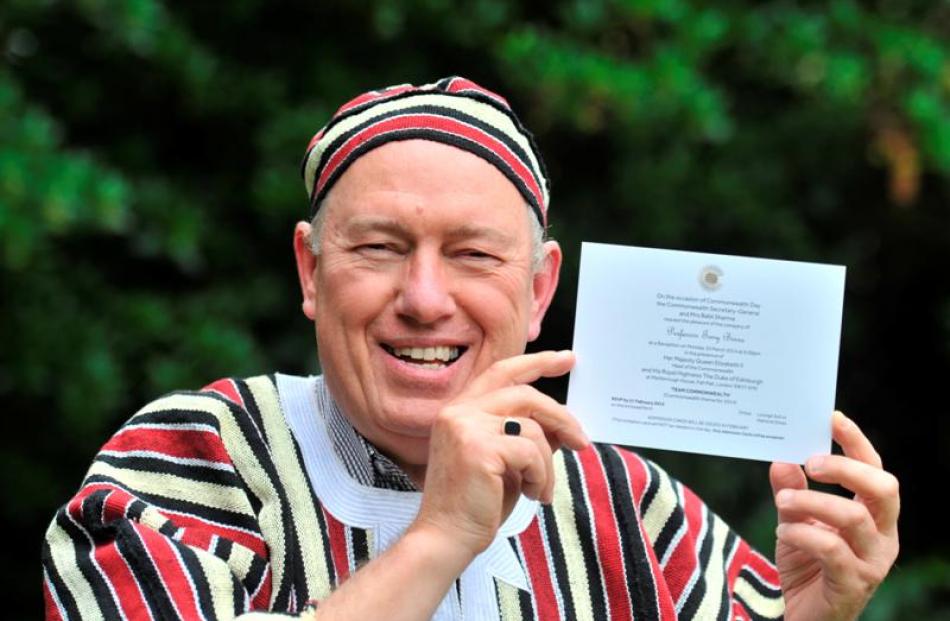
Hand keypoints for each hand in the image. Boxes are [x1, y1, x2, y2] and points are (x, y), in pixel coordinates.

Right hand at [410, 350, 589, 559]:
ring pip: (533, 428)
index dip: (537, 361)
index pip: (502, 372)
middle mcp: (458, 411)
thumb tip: (562, 421)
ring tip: (542, 489)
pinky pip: (530, 452)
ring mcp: (465, 427)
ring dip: (548, 463)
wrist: (445, 537)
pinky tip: (534, 494)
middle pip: (525, 395)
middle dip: (561, 417)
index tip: (567, 358)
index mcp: (459, 409)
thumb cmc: (475, 504)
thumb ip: (528, 435)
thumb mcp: (507, 462)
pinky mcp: (478, 448)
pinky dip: (541, 475)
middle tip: (581, 442)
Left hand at [770, 411, 899, 620]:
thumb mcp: (794, 520)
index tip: (832, 417)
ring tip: (782, 503)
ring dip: (812, 503)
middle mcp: (882, 535)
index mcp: (873, 514)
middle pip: (882, 489)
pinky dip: (804, 533)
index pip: (874, 469)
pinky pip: (833, 550)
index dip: (857, 442)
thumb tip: (782, 459)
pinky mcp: (853, 584)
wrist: (805, 615)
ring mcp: (872, 561)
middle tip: (810, 462)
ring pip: (854, 518)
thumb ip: (791, 491)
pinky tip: (784, 530)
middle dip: (845, 468)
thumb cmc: (807, 563)